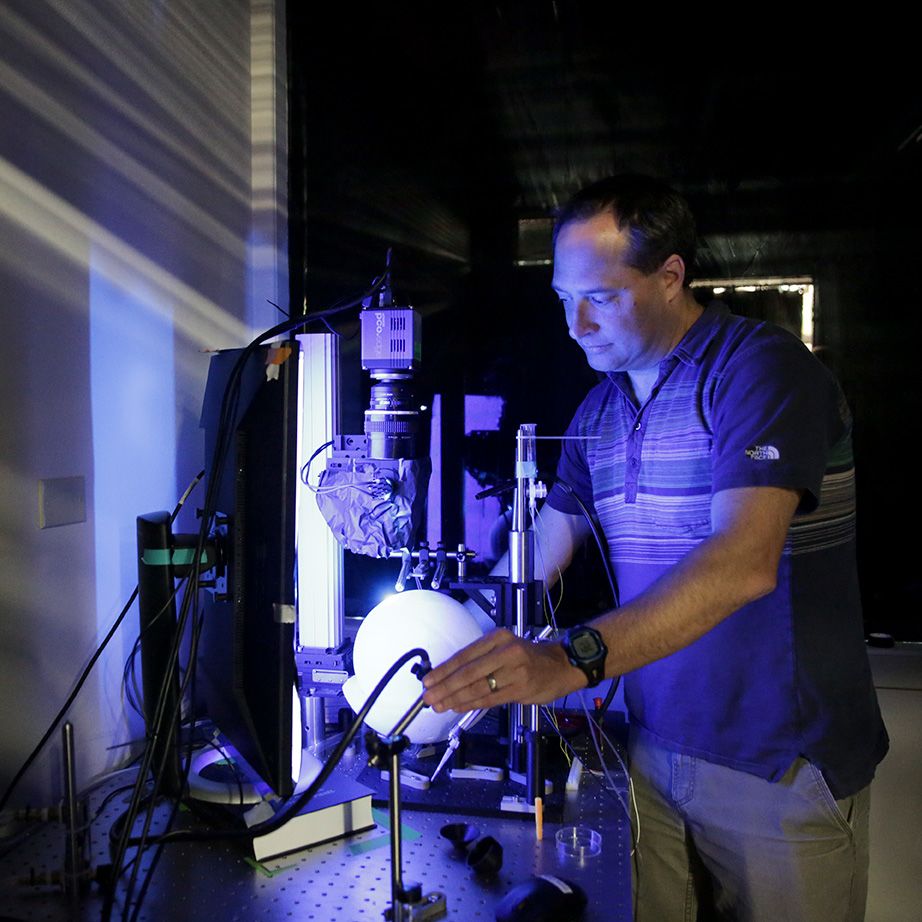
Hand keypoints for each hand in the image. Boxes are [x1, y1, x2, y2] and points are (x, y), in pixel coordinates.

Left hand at [422, 628, 584, 713]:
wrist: (561, 665)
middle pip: (469, 672)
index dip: (444, 670)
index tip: (427, 680)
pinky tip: (458, 707)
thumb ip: (479, 659)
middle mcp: (506, 651)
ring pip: (479, 688)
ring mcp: (515, 671)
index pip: (465, 655)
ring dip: (455, 698)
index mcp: (498, 638)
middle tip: (428, 697)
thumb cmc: (528, 657)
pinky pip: (491, 699)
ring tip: (439, 705)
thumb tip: (447, 675)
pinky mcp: (521, 689)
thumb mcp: (504, 647)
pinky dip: (472, 704)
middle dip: (445, 687)